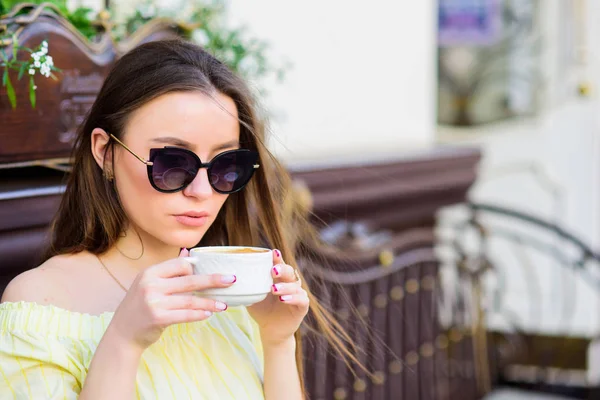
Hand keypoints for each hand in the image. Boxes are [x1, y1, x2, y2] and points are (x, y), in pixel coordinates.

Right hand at [107, 249, 236, 350]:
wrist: (123, 332)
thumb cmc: (140, 306)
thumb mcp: (150, 283)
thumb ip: (169, 269)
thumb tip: (188, 253)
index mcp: (150, 272)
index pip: (181, 265)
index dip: (198, 268)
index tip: (214, 270)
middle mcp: (151, 285)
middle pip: (190, 280)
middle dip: (213, 280)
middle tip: (232, 280)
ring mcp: (153, 301)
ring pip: (190, 300)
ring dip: (210, 302)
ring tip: (224, 304)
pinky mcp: (157, 318)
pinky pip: (185, 315)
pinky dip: (199, 314)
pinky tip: (209, 314)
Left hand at [247, 249, 308, 345]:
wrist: (270, 330)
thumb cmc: (262, 310)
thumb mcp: (253, 296)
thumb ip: (248, 286)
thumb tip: (230, 276)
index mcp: (279, 278)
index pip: (279, 264)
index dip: (277, 258)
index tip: (273, 253)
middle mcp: (290, 283)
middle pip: (290, 271)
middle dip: (282, 269)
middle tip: (273, 271)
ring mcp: (298, 294)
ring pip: (295, 286)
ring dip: (285, 286)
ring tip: (274, 289)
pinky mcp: (302, 306)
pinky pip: (301, 299)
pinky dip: (293, 298)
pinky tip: (283, 299)